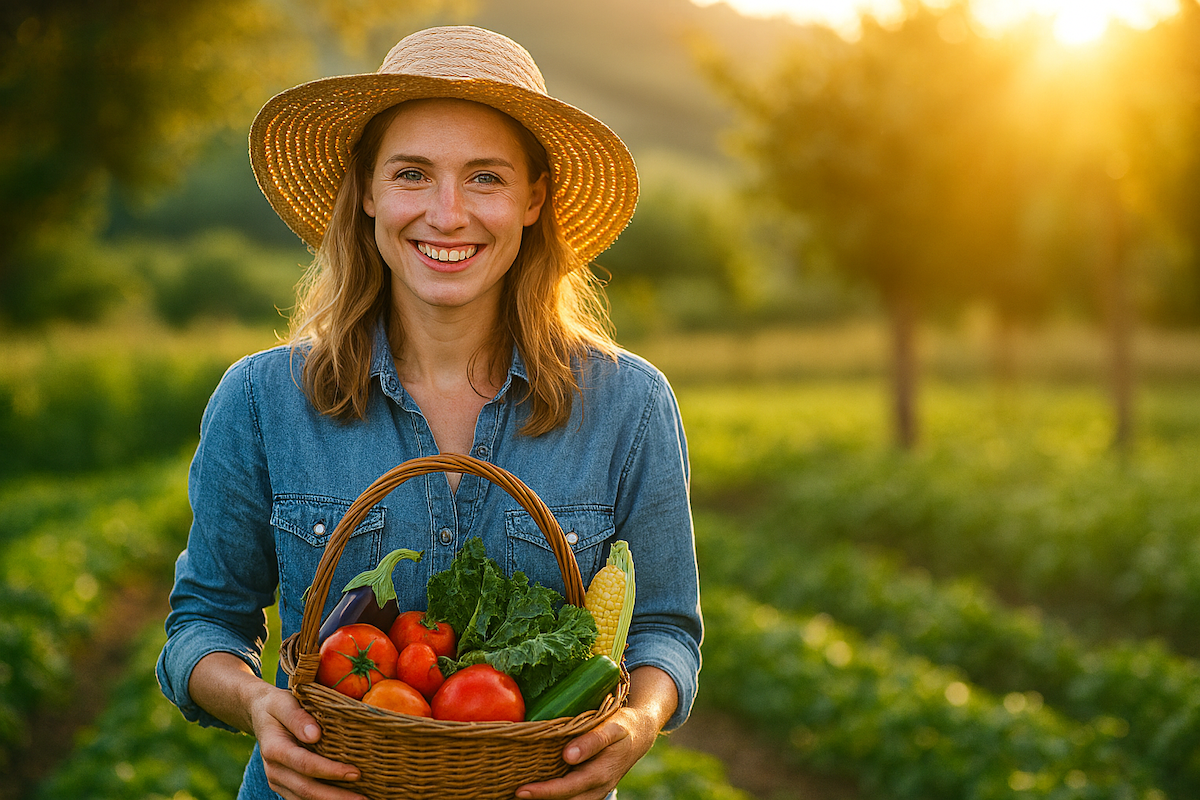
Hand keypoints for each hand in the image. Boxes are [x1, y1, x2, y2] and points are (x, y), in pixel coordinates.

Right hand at [246, 684, 365, 799]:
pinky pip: (303, 798)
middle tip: (364, 798)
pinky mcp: (285, 785)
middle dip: (336, 797)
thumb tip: (315, 735)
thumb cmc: (277, 706)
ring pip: (304, 799)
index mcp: (275, 749)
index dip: (330, 771)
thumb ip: (297, 718)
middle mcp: (274, 770)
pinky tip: (344, 797)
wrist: (260, 714)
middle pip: (306, 789)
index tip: (355, 773)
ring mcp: (278, 780)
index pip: (305, 764)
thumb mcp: (284, 703)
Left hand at [514, 706, 655, 799]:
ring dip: (546, 799)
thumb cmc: (622, 727)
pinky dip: (555, 796)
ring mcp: (595, 791)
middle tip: (513, 793)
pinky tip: (536, 789)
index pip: (568, 788)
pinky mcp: (591, 789)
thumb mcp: (612, 728)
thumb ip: (592, 741)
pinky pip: (571, 797)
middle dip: (539, 799)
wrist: (639, 735)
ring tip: (520, 793)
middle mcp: (597, 788)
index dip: (544, 792)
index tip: (522, 790)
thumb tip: (568, 756)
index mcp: (601, 773)